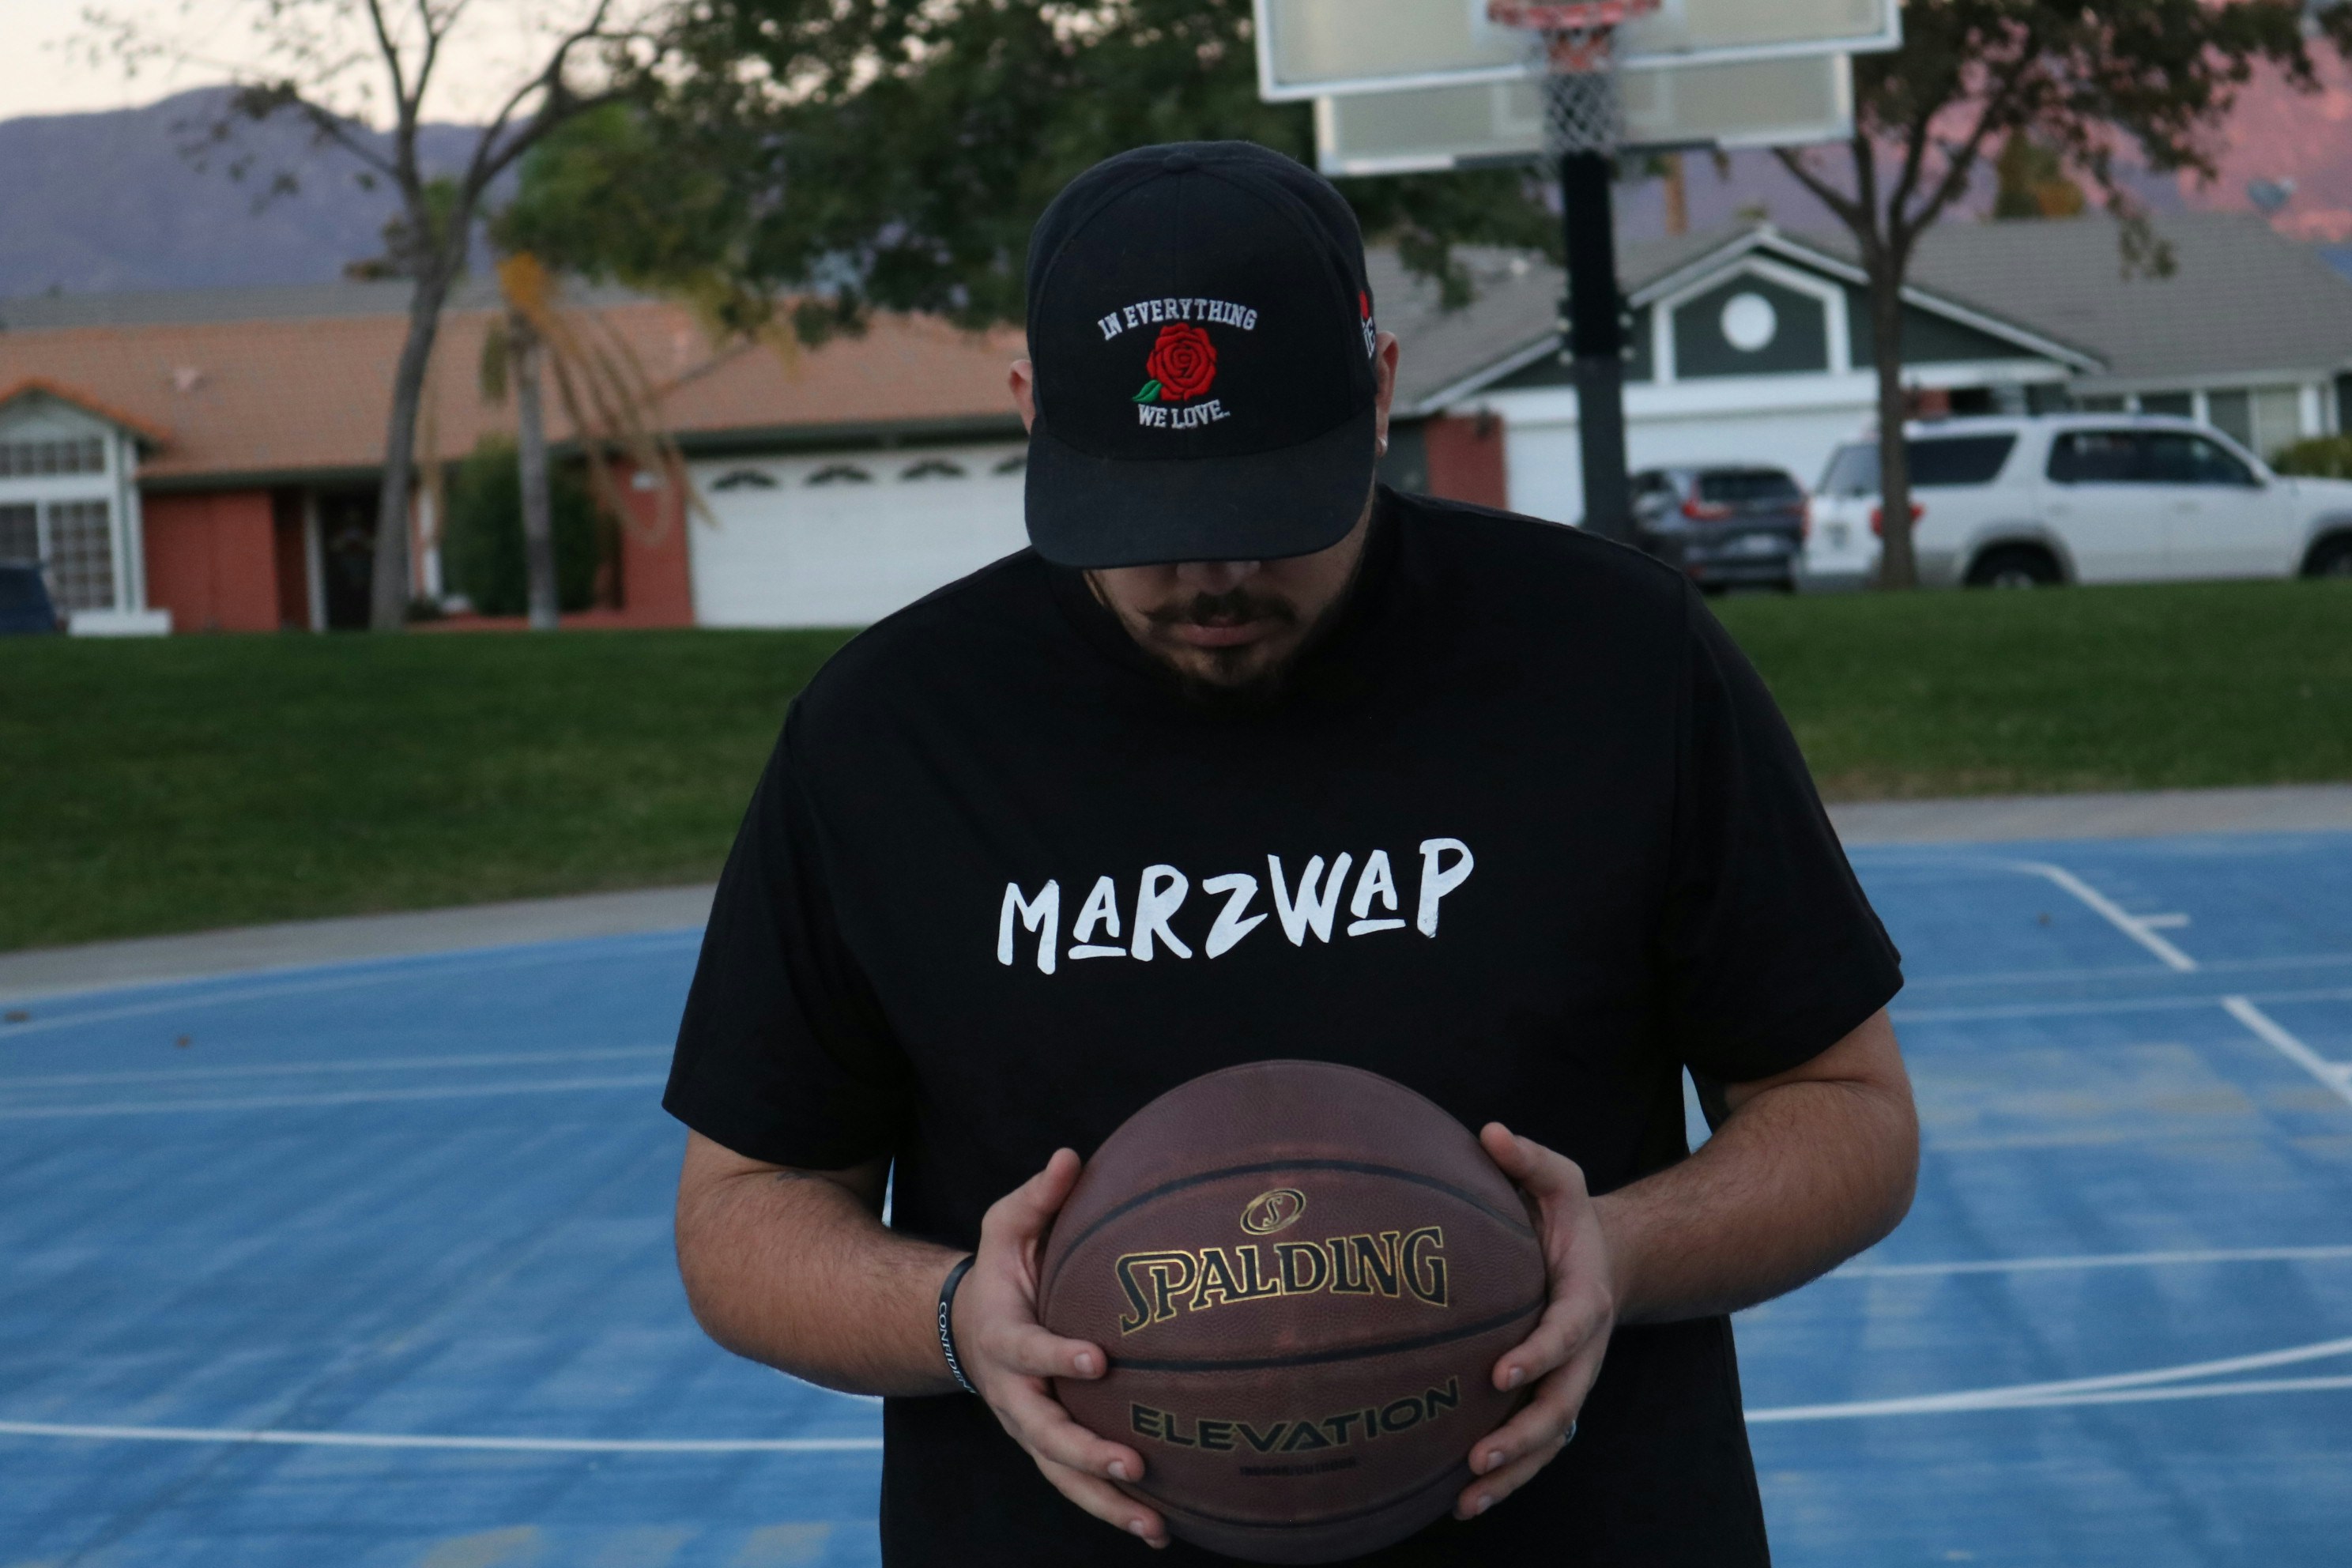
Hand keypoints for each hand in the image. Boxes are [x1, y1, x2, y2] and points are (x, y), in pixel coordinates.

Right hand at [953, 1148, 1168, 1548]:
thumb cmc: (1001, 1268)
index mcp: (1004, 1335)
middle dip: (1086, 1453)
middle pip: (1044, 1434)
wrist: (965, 1326)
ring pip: (1062, 1476)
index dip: (1057, 1356)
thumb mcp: (1006, 1224)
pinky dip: (1114, 1510)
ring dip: (1106, 1503)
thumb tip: (1072, 1156)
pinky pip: (1078, 1485)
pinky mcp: (1049, 1446)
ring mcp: (1030, 1426)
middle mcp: (1014, 1391)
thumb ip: (1039, 1196)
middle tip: (1131, 1465)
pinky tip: (1161, 1529)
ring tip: (1156, 1526)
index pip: (1028, 1350)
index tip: (1097, 1359)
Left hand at [1456, 1123, 1618, 1521]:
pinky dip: (1505, 1479)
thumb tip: (1488, 1131)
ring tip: (1465, 1501)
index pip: (1566, 1333)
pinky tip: (1459, 1505)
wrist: (1601, 1257)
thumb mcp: (1556, 1178)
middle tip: (1478, 1458)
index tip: (1501, 1372)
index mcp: (1585, 1300)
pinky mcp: (1551, 1399)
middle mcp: (1582, 1352)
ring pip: (1549, 1440)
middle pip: (1562, 1406)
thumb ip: (1527, 1158)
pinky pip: (1534, 1448)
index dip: (1539, 1354)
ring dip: (1512, 1474)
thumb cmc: (1565, 1215)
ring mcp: (1569, 1382)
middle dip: (1522, 1437)